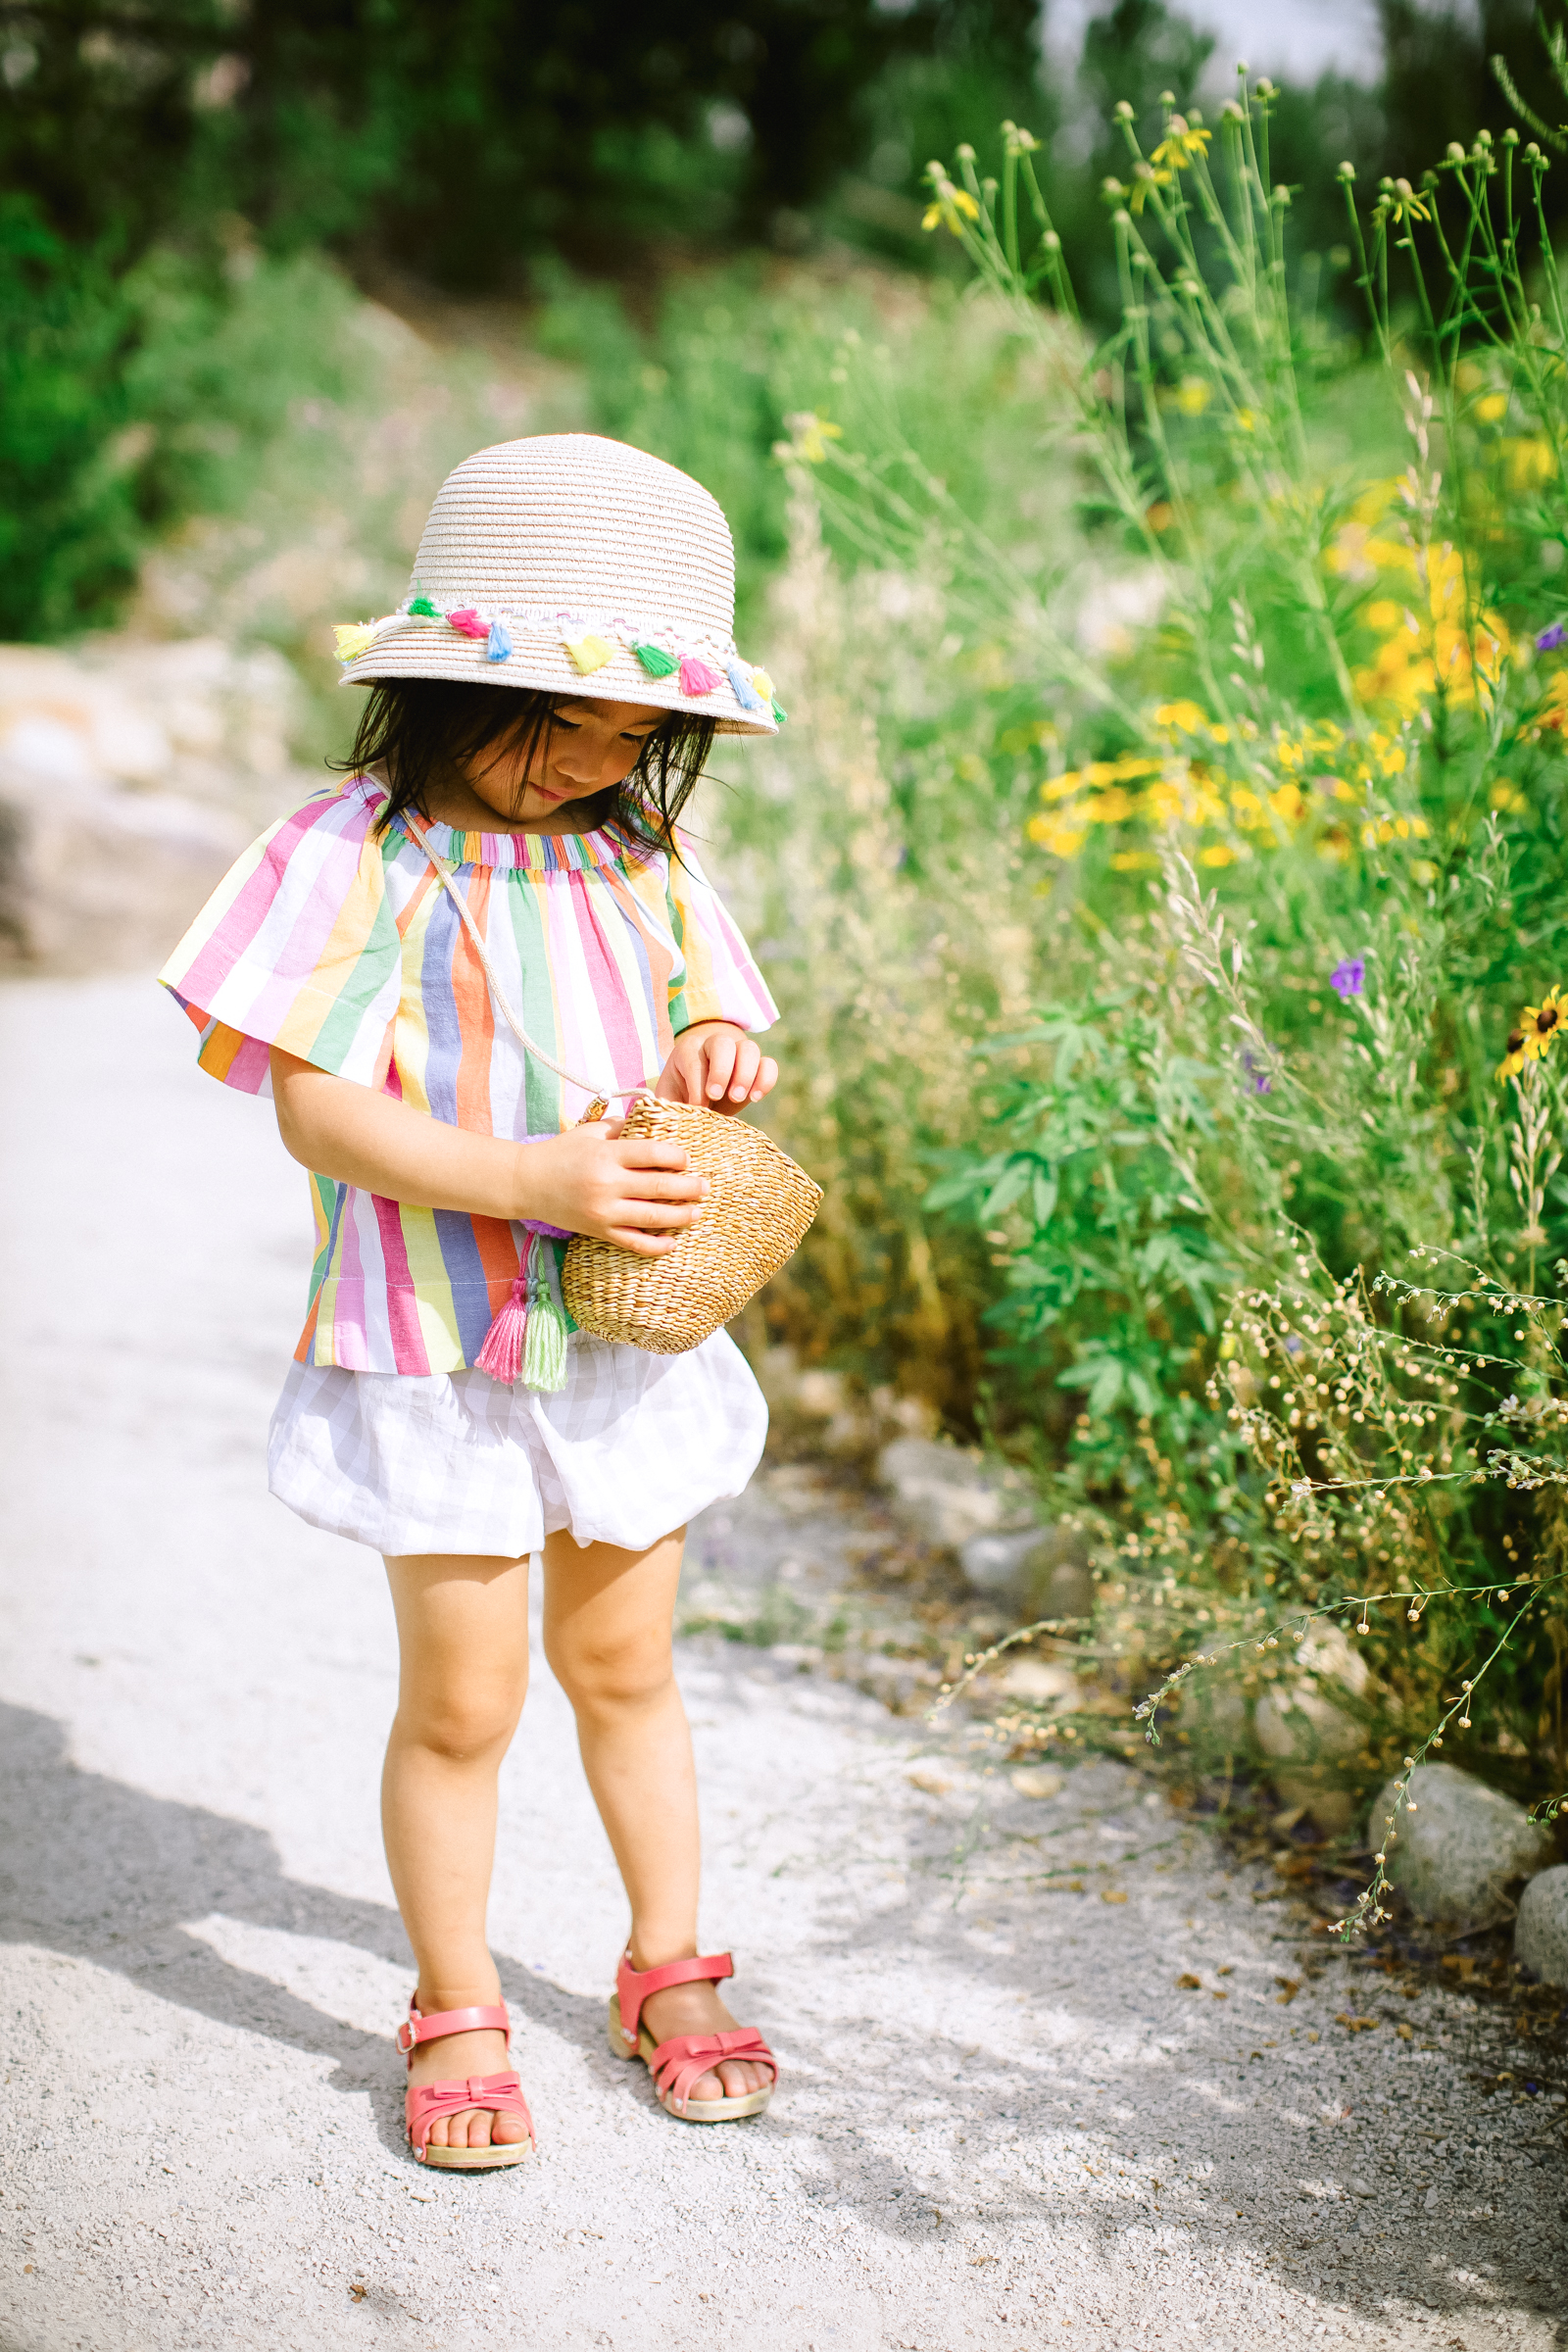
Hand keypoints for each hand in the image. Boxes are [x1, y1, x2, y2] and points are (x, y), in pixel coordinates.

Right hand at [512, 1120, 705, 1256]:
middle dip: (688, 1187)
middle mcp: (607, 1184)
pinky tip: (672, 1244)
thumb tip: (655, 1123)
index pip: (654, 1155)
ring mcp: (604, 1211)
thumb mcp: (590, 1131)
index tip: (686, 1159)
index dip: (677, 1157)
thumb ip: (623, 1127)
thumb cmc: (561, 1152)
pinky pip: (633, 1242)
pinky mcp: (599, 1231)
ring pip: (652, 1217)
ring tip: (697, 1212)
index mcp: (607, 1155)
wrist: (527, 1183)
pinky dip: (655, 1246)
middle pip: (660, 1187)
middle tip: (705, 1187)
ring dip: (680, 1216)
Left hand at [657, 1020, 777, 1114]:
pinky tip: (755, 1098)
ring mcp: (739, 1052)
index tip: (698, 1106)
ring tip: (737, 1098)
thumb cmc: (681, 1094)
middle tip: (717, 1096)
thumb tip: (671, 1124)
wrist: (702, 1090)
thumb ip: (669, 1107)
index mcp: (688, 1050)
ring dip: (745, 1074)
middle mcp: (714, 1044)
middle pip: (722, 1043)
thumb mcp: (670, 1098)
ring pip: (749, 1048)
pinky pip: (769, 1064)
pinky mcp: (757, 1066)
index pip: (694, 1061)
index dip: (697, 1084)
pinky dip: (766, 1079)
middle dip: (721, 1071)